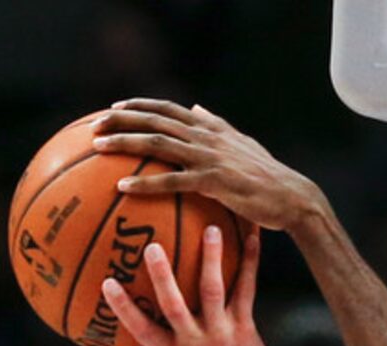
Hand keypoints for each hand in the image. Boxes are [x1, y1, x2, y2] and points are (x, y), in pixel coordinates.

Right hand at [80, 224, 268, 345]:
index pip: (141, 329)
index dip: (124, 308)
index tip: (107, 283)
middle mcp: (193, 342)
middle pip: (174, 306)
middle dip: (163, 278)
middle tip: (152, 247)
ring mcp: (219, 334)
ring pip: (213, 292)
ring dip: (211, 260)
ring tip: (209, 229)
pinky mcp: (244, 328)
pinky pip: (245, 291)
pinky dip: (249, 264)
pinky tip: (252, 237)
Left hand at [93, 101, 326, 236]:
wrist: (292, 198)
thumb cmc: (266, 179)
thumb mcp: (241, 145)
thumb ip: (216, 126)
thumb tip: (196, 108)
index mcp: (211, 128)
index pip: (168, 109)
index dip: (140, 105)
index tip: (115, 106)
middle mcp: (206, 136)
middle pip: (156, 120)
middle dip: (122, 118)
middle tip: (94, 125)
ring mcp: (208, 157)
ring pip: (158, 144)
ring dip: (126, 143)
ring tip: (100, 146)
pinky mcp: (213, 182)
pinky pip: (171, 181)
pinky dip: (146, 183)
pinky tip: (123, 187)